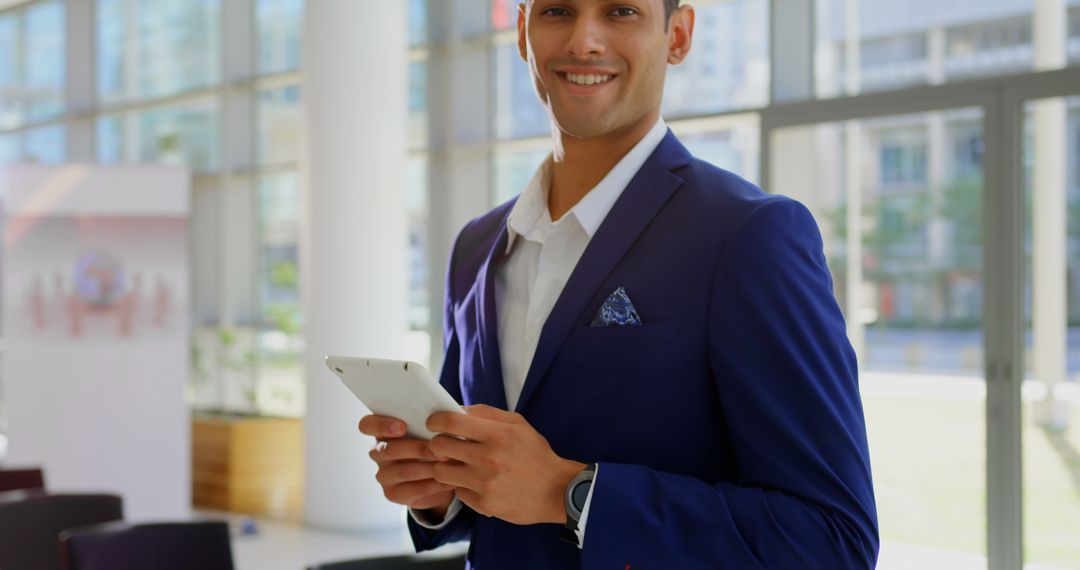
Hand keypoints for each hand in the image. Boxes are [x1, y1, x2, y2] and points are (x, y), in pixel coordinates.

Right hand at [358, 414, 455, 515]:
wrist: (437, 475)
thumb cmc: (432, 443)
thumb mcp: (430, 430)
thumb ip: (431, 421)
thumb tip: (447, 415)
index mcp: (382, 431)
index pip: (367, 425)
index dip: (380, 425)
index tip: (402, 427)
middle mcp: (378, 453)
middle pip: (389, 449)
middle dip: (418, 448)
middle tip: (440, 448)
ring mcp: (384, 475)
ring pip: (404, 470)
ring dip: (428, 466)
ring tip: (448, 462)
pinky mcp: (393, 494)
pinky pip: (413, 490)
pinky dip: (434, 484)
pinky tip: (449, 480)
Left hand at [426, 405, 585, 524]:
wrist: (556, 490)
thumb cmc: (535, 454)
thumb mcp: (518, 424)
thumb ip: (486, 413)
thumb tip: (457, 409)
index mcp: (498, 435)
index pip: (452, 422)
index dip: (436, 420)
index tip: (434, 422)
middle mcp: (489, 459)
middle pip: (439, 446)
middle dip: (437, 443)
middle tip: (445, 444)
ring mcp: (485, 484)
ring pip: (441, 471)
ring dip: (445, 466)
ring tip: (457, 464)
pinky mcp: (484, 504)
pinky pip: (457, 491)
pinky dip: (462, 485)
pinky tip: (475, 482)